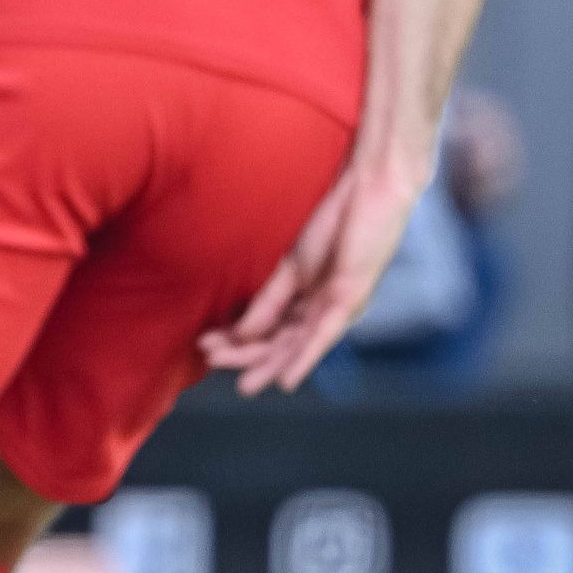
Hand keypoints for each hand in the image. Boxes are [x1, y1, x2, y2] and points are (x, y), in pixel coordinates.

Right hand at [198, 144, 430, 394]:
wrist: (367, 189)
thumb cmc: (334, 221)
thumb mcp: (290, 266)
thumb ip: (268, 300)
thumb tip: (241, 331)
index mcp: (310, 302)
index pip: (269, 331)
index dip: (237, 341)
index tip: (206, 345)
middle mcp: (324, 312)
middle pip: (280, 343)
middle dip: (247, 357)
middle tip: (213, 364)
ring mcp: (339, 308)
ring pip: (298, 345)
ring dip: (269, 364)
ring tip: (245, 384)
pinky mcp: (350, 298)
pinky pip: (324, 335)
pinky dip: (304, 358)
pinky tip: (286, 379)